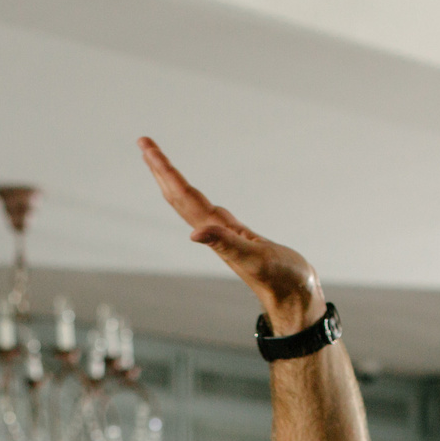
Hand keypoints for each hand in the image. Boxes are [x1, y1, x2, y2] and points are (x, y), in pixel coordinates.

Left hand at [141, 138, 322, 334]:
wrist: (295, 297)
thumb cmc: (280, 279)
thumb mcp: (253, 258)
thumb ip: (226, 243)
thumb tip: (194, 234)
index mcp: (213, 232)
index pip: (181, 194)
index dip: (164, 170)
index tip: (146, 146)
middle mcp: (213, 232)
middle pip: (179, 195)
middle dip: (161, 169)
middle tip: (144, 143)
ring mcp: (225, 234)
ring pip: (192, 202)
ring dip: (174, 182)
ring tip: (161, 164)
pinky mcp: (239, 237)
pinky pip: (210, 212)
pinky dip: (198, 198)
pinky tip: (197, 197)